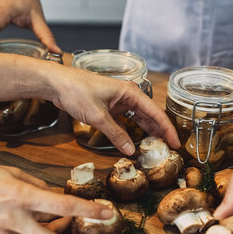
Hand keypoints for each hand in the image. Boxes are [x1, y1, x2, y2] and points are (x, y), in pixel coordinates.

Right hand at [0, 162, 113, 233]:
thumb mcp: (9, 170)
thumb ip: (34, 184)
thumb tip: (52, 194)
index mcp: (21, 196)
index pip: (61, 206)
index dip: (87, 210)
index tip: (107, 213)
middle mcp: (18, 219)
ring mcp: (10, 231)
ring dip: (62, 233)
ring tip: (73, 223)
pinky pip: (30, 232)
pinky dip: (42, 226)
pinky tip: (45, 216)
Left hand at [46, 63, 180, 153]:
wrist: (56, 83)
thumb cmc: (76, 91)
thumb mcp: (98, 116)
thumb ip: (116, 134)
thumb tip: (130, 150)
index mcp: (130, 92)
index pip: (155, 112)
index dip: (167, 129)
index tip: (176, 142)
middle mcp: (128, 95)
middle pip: (149, 115)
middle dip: (159, 132)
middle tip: (168, 148)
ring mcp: (118, 101)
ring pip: (138, 118)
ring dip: (146, 132)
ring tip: (155, 147)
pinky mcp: (109, 106)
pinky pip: (125, 120)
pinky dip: (130, 131)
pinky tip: (134, 141)